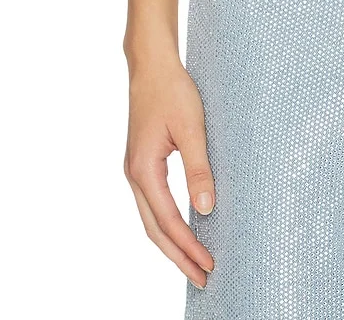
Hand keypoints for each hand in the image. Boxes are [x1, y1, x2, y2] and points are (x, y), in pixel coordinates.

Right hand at [124, 50, 216, 288]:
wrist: (151, 65)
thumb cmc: (172, 90)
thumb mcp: (191, 128)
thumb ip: (198, 169)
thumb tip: (205, 210)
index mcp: (143, 170)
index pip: (167, 221)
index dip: (188, 247)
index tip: (208, 266)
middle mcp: (135, 175)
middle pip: (154, 230)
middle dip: (178, 256)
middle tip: (203, 279)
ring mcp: (136, 170)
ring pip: (151, 219)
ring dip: (172, 243)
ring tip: (195, 262)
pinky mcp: (142, 163)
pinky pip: (153, 204)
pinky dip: (167, 223)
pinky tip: (185, 228)